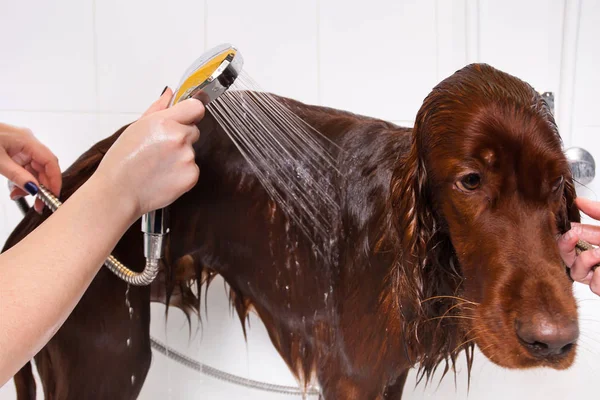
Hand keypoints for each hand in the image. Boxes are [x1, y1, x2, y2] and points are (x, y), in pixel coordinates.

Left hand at [0, 123, 61, 212]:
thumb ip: (17, 175)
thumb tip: (34, 189)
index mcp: (27, 140)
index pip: (50, 161)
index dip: (55, 180)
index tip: (52, 197)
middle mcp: (28, 142)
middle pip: (44, 167)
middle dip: (42, 187)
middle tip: (38, 205)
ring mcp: (22, 146)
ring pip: (35, 169)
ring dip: (30, 185)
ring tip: (17, 195)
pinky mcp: (15, 151)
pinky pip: (25, 168)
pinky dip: (22, 179)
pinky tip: (14, 188)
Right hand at [94, 88, 204, 217]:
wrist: (118, 192)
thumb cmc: (122, 161)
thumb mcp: (136, 127)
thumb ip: (157, 108)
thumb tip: (170, 93)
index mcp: (164, 121)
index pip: (196, 107)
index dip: (190, 113)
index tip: (185, 119)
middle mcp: (179, 138)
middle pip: (194, 130)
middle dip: (181, 137)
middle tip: (160, 149)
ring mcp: (187, 158)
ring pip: (192, 151)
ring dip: (181, 156)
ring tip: (158, 165)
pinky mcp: (192, 176)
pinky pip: (193, 169)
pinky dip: (182, 173)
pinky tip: (164, 176)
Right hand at [558, 197, 599, 295]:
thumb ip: (598, 211)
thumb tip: (579, 201)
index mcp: (599, 242)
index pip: (574, 238)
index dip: (567, 235)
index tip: (568, 231)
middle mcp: (597, 259)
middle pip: (568, 256)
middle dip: (567, 246)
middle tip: (573, 238)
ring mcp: (599, 275)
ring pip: (576, 272)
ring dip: (585, 261)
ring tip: (599, 255)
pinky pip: (592, 285)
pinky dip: (599, 277)